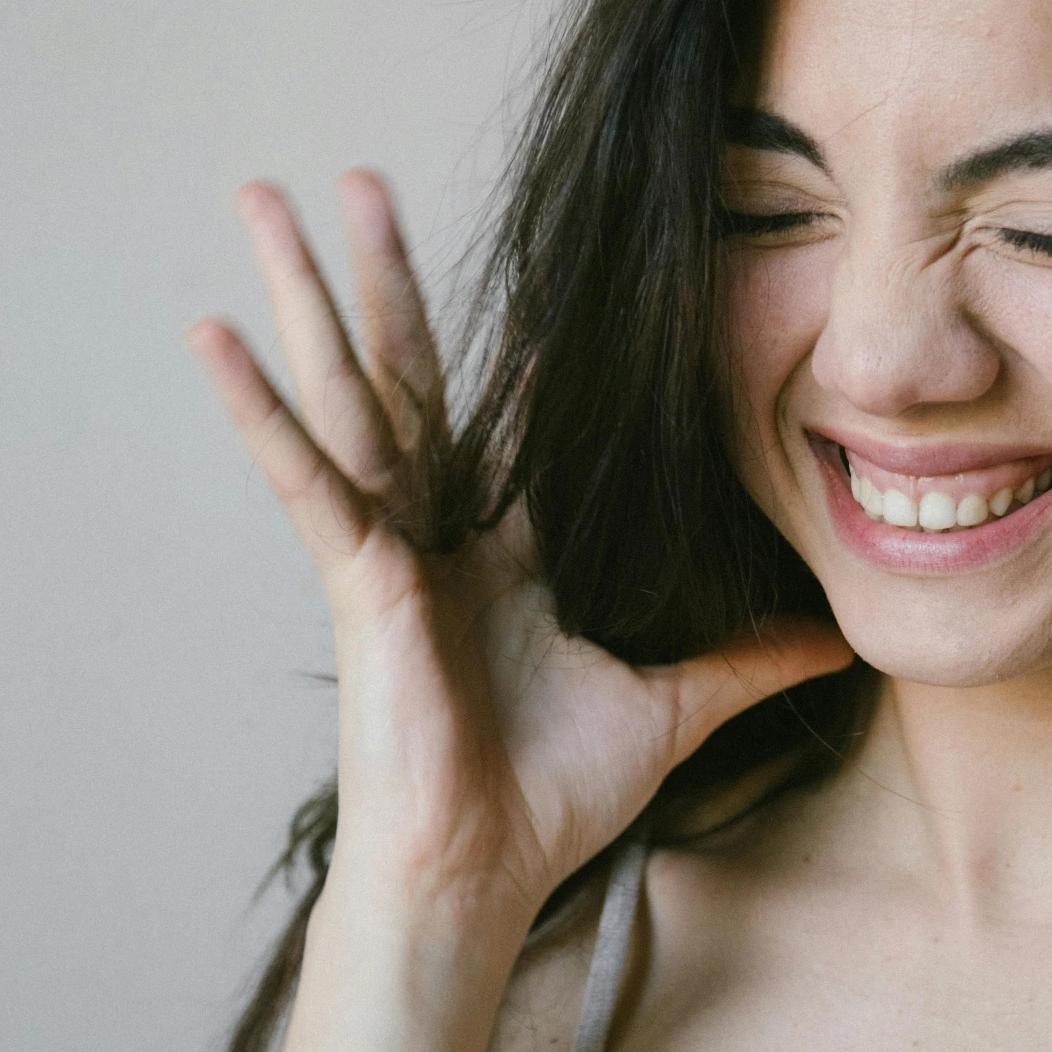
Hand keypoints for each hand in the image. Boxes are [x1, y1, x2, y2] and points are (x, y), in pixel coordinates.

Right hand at [189, 171, 851, 936]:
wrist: (478, 875)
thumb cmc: (549, 797)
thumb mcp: (672, 704)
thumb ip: (747, 658)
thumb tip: (840, 642)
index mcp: (501, 549)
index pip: (508, 417)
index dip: (520, 342)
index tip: (530, 268)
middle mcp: (435, 529)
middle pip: (406, 370)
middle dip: (380, 275)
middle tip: (355, 176)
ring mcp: (387, 544)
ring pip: (347, 390)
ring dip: (306, 293)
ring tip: (262, 198)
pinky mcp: (357, 577)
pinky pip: (307, 478)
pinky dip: (260, 411)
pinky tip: (212, 336)